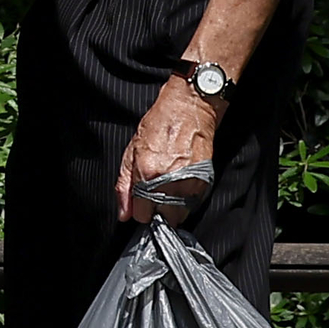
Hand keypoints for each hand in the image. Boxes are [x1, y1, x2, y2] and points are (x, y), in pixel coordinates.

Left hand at [116, 76, 221, 223]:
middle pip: (161, 218)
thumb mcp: (132, 150)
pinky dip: (185, 201)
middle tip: (155, 194)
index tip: (141, 201)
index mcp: (147, 174)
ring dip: (171, 208)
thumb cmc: (159, 125)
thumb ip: (125, 184)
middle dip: (156, 211)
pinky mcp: (204, 183)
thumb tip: (124, 214)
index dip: (139, 209)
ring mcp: (189, 184)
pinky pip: (192, 206)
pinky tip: (180, 184)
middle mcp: (169, 182)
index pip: (141, 215)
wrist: (189, 109)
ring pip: (178, 216)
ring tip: (168, 189)